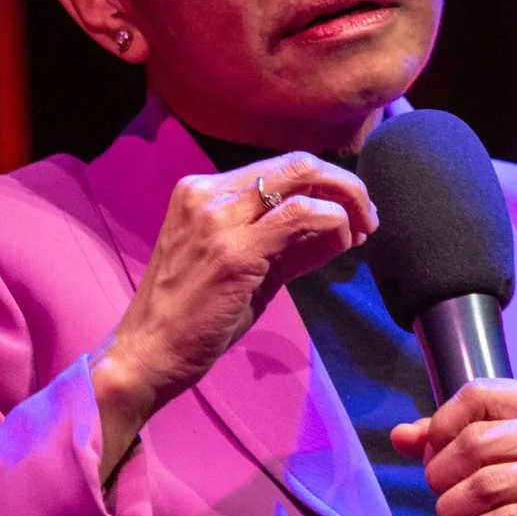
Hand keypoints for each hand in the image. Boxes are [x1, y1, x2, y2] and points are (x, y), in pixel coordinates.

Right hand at [93, 154, 374, 476]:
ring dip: (346, 200)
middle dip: (343, 183)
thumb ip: (285, 242)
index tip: (350, 213)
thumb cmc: (191, 317)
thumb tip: (340, 226)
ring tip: (363, 230)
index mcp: (200, 191)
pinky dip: (334, 222)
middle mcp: (206, 193)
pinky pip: (301, 215)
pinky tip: (343, 242)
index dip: (325, 183)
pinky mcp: (234, 250)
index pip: (278, 167)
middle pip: (295, 162)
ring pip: (302, 178)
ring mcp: (218, 218)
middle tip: (368, 215)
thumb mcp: (240, 266)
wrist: (149, 353)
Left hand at [391, 380, 516, 515]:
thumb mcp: (486, 459)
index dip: (440, 428)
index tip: (432, 456)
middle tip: (441, 497)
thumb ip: (441, 441)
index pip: (479, 395)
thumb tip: (401, 436)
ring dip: (454, 510)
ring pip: (489, 484)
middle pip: (478, 441)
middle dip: (442, 475)